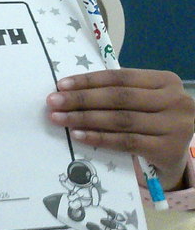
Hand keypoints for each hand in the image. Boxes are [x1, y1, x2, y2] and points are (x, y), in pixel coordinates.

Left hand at [47, 69, 194, 190]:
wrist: (174, 152)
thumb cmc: (151, 119)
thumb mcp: (142, 99)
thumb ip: (116, 92)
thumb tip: (68, 90)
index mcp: (166, 81)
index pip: (120, 77)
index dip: (89, 80)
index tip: (61, 85)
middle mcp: (175, 101)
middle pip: (119, 97)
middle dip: (81, 99)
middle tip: (53, 102)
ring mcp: (174, 126)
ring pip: (121, 119)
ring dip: (85, 118)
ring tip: (59, 118)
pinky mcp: (168, 149)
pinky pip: (126, 142)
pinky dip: (99, 138)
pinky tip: (79, 135)